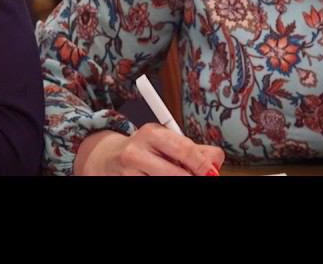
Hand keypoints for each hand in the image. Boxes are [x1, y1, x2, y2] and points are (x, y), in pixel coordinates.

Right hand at [75, 125, 224, 175]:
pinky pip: (150, 189)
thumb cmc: (144, 151)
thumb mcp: (166, 143)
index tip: (211, 173)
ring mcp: (128, 172)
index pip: (184, 149)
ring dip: (175, 183)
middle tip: (202, 179)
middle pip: (174, 173)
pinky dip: (162, 186)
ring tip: (175, 175)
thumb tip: (215, 162)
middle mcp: (136, 152)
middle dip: (191, 178)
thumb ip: (194, 150)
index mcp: (152, 133)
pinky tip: (159, 179)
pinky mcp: (125, 184)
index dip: (202, 165)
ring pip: (163, 183)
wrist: (107, 159)